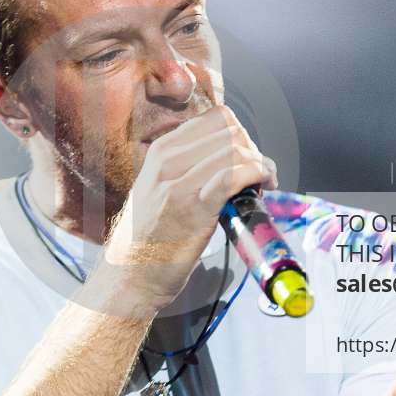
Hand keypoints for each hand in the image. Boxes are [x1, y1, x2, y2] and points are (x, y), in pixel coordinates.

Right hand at [97, 105, 275, 311]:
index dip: (241, 135)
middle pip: (230, 131)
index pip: (215, 119)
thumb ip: (184, 169)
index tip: (247, 157)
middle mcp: (167, 161)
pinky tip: (263, 187)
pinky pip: (234, 176)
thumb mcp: (156, 189)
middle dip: (253, 149)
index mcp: (160, 152)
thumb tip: (227, 160)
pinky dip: (257, 175)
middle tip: (260, 175)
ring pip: (236, 151)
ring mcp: (179, 183)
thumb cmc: (148, 240)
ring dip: (261, 164)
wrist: (130, 277)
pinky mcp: (194, 207)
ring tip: (265, 184)